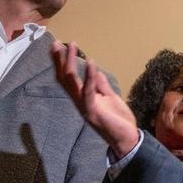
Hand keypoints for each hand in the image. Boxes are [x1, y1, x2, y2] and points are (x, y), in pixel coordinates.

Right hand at [51, 42, 139, 157]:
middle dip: (60, 60)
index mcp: (83, 98)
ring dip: (71, 63)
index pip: (68, 78)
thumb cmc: (118, 121)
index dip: (63, 62)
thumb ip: (101, 85)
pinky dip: (90, 76)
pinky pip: (89, 92)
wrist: (127, 140)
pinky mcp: (93, 111)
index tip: (61, 46)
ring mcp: (85, 106)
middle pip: (64, 78)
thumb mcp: (110, 98)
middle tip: (56, 43)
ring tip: (71, 46)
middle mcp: (80, 101)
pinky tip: (91, 63)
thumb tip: (95, 71)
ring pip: (72, 82)